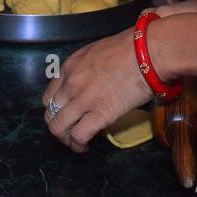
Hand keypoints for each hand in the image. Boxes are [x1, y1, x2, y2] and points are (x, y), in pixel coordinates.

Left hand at [42, 27, 152, 152]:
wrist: (148, 53)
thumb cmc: (130, 49)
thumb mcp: (95, 52)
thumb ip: (84, 69)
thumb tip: (88, 82)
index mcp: (69, 67)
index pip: (48, 96)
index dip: (54, 110)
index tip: (64, 115)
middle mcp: (71, 83)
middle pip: (50, 114)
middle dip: (58, 126)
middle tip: (69, 132)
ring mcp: (84, 99)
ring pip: (58, 127)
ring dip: (64, 139)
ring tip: (75, 143)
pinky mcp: (100, 113)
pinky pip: (78, 135)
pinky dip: (78, 145)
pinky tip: (84, 147)